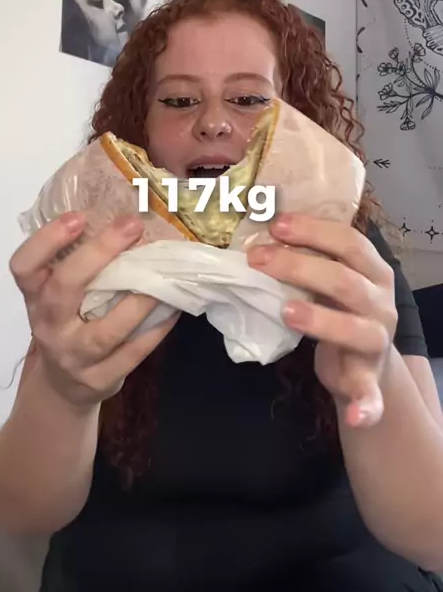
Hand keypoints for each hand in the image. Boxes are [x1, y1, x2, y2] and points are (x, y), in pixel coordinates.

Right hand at [9, 212, 176, 408]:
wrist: (62, 388)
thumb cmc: (66, 325)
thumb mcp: (57, 297)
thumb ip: (77, 265)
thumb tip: (122, 217)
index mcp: (35, 297)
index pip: (24, 267)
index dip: (46, 241)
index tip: (77, 216)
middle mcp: (48, 325)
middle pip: (64, 288)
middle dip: (98, 254)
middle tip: (132, 225)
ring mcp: (74, 357)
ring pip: (103, 331)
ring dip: (136, 301)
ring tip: (161, 275)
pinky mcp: (101, 380)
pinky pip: (132, 354)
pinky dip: (154, 331)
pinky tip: (172, 309)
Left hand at [247, 214, 397, 427]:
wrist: (367, 362)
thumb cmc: (340, 308)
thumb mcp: (332, 279)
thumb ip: (309, 259)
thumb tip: (261, 234)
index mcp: (374, 270)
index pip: (349, 241)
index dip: (313, 231)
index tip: (276, 225)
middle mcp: (381, 301)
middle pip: (344, 280)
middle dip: (299, 267)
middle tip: (258, 260)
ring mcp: (378, 340)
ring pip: (355, 328)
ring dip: (320, 319)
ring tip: (286, 311)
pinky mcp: (370, 378)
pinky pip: (372, 394)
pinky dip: (367, 405)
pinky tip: (356, 414)